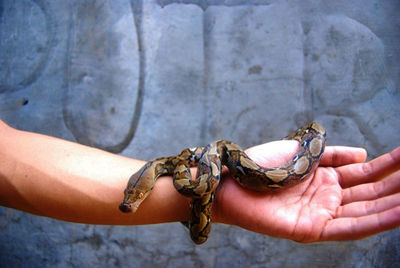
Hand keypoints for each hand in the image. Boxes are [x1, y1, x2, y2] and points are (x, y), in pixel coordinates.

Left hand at [214, 141, 399, 241]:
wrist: (233, 179)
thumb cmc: (263, 163)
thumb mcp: (303, 153)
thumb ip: (333, 155)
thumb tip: (365, 154)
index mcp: (325, 178)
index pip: (366, 173)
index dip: (390, 166)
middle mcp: (327, 197)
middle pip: (371, 192)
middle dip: (397, 185)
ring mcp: (321, 214)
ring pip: (366, 211)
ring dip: (393, 203)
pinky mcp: (312, 229)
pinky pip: (350, 228)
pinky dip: (376, 222)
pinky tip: (399, 212)